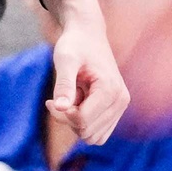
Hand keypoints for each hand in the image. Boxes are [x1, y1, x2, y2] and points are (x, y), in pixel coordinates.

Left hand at [43, 0, 129, 145]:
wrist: (88, 34)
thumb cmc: (75, 44)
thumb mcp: (65, 59)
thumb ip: (63, 83)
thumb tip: (59, 108)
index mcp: (111, 90)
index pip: (82, 121)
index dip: (62, 115)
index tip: (50, 101)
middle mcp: (121, 101)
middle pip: (87, 132)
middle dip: (68, 120)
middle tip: (58, 99)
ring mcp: (120, 106)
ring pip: (93, 136)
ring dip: (76, 123)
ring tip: (71, 99)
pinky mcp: (116, 109)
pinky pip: (98, 132)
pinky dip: (83, 123)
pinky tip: (77, 104)